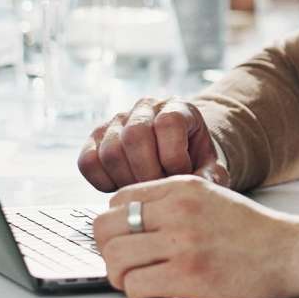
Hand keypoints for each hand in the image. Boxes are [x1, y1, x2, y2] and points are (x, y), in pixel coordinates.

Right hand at [78, 97, 228, 191]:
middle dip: (147, 172)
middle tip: (158, 189)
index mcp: (176, 108)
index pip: (168, 123)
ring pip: (110, 150)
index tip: (181, 175)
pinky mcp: (96, 138)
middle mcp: (145, 108)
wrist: (177, 152)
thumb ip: (210, 176)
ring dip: (126, 179)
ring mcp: (117, 120)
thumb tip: (200, 184)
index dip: (174, 156)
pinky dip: (102, 182)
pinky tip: (121, 187)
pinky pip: (87, 161)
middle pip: (135, 136)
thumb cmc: (193, 160)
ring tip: (143, 190)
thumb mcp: (210, 165)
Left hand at [92, 175, 298, 297]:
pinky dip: (140, 294)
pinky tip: (158, 292)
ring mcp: (183, 243)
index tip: (129, 237)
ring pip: (115, 258)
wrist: (291, 252)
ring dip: (120, 275)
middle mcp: (178, 210)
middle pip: (105, 227)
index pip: (118, 198)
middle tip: (126, 261)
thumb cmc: (251, 230)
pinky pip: (136, 287)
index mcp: (182, 187)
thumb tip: (129, 218)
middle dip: (108, 248)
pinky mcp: (189, 276)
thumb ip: (173, 201)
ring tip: (140, 279)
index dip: (117, 221)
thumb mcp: (211, 196)